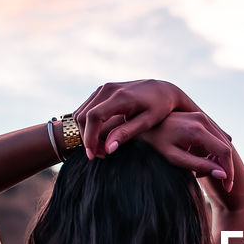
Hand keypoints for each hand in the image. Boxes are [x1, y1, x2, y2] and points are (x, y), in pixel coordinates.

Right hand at [74, 79, 193, 159]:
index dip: (90, 138)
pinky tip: (100, 137)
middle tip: (100, 154)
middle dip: (87, 139)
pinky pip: (85, 109)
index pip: (94, 117)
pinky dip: (88, 125)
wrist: (162, 90)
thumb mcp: (146, 123)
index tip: (93, 155)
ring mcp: (103, 88)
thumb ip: (126, 134)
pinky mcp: (101, 91)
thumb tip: (108, 149)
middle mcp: (108, 89)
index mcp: (121, 97)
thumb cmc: (159, 108)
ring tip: (101, 147)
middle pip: (83, 116)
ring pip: (81, 113)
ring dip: (86, 133)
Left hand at [142, 111, 235, 192]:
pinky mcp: (201, 118)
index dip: (229, 171)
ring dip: (220, 160)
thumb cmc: (156, 143)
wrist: (145, 125)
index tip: (227, 186)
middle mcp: (203, 120)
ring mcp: (202, 117)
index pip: (224, 152)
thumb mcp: (175, 158)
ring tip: (205, 172)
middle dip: (226, 167)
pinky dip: (215, 151)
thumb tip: (222, 174)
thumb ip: (200, 165)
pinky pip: (216, 137)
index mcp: (197, 130)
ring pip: (223, 142)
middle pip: (226, 147)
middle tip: (219, 183)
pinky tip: (204, 161)